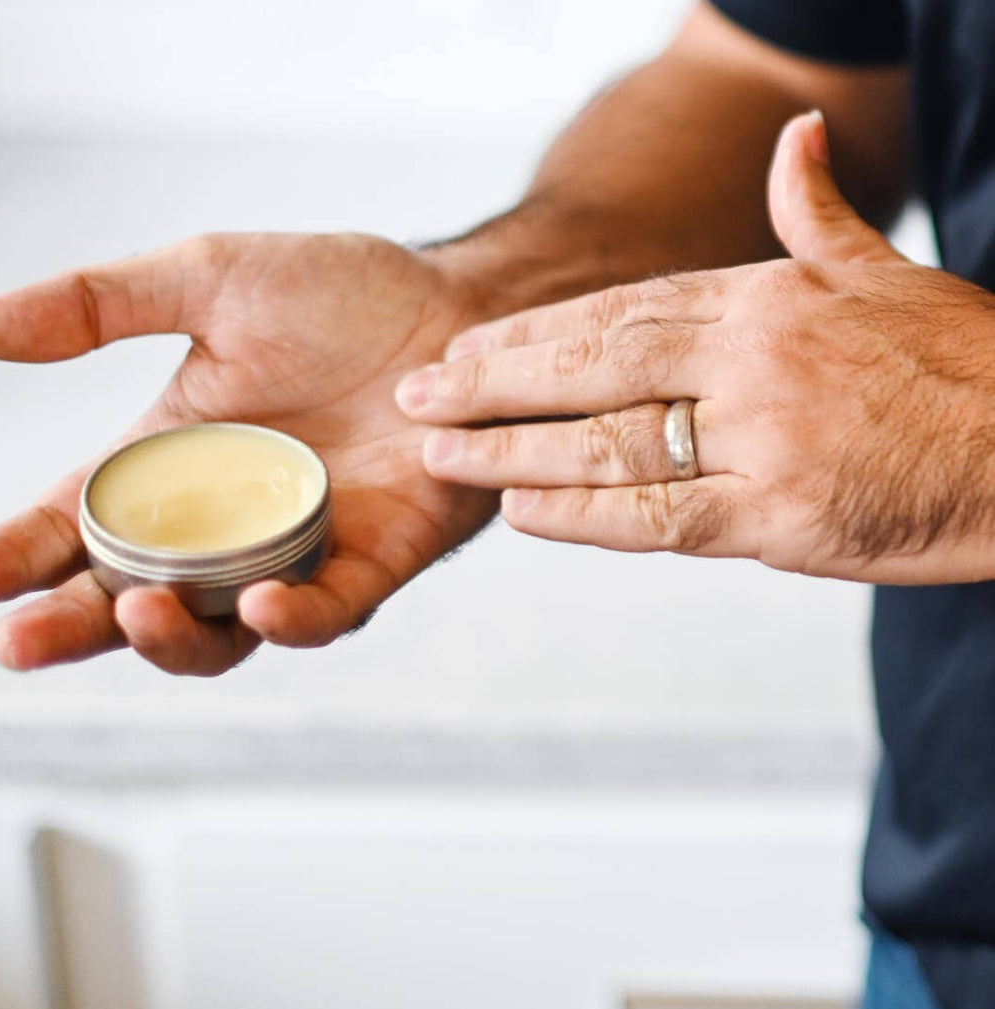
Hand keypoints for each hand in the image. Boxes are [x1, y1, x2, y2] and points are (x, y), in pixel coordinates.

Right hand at [0, 233, 496, 673]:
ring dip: (172, 638)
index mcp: (174, 468)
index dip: (13, 559)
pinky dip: (293, 618)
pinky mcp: (379, 559)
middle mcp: (229, 527)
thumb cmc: (341, 296)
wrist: (456, 307)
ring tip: (130, 611)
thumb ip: (98, 304)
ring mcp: (302, 551)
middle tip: (15, 638)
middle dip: (72, 628)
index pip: (77, 529)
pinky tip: (258, 606)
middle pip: (135, 604)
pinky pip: (331, 610)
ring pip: (223, 634)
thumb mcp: (207, 281)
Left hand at [396, 112, 994, 585]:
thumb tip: (795, 142)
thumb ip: (820, 216)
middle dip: (495, 382)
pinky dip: (586, 514)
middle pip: (595, 368)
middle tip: (416, 395)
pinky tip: (521, 509)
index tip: (464, 345)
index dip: (531, 332)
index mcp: (767, 299)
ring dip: (515, 450)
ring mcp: (765, 440)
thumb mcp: (888, 273)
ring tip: (442, 457)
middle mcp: (753, 361)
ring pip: (612, 443)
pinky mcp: (783, 519)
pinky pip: (662, 516)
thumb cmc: (964, 367)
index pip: (619, 310)